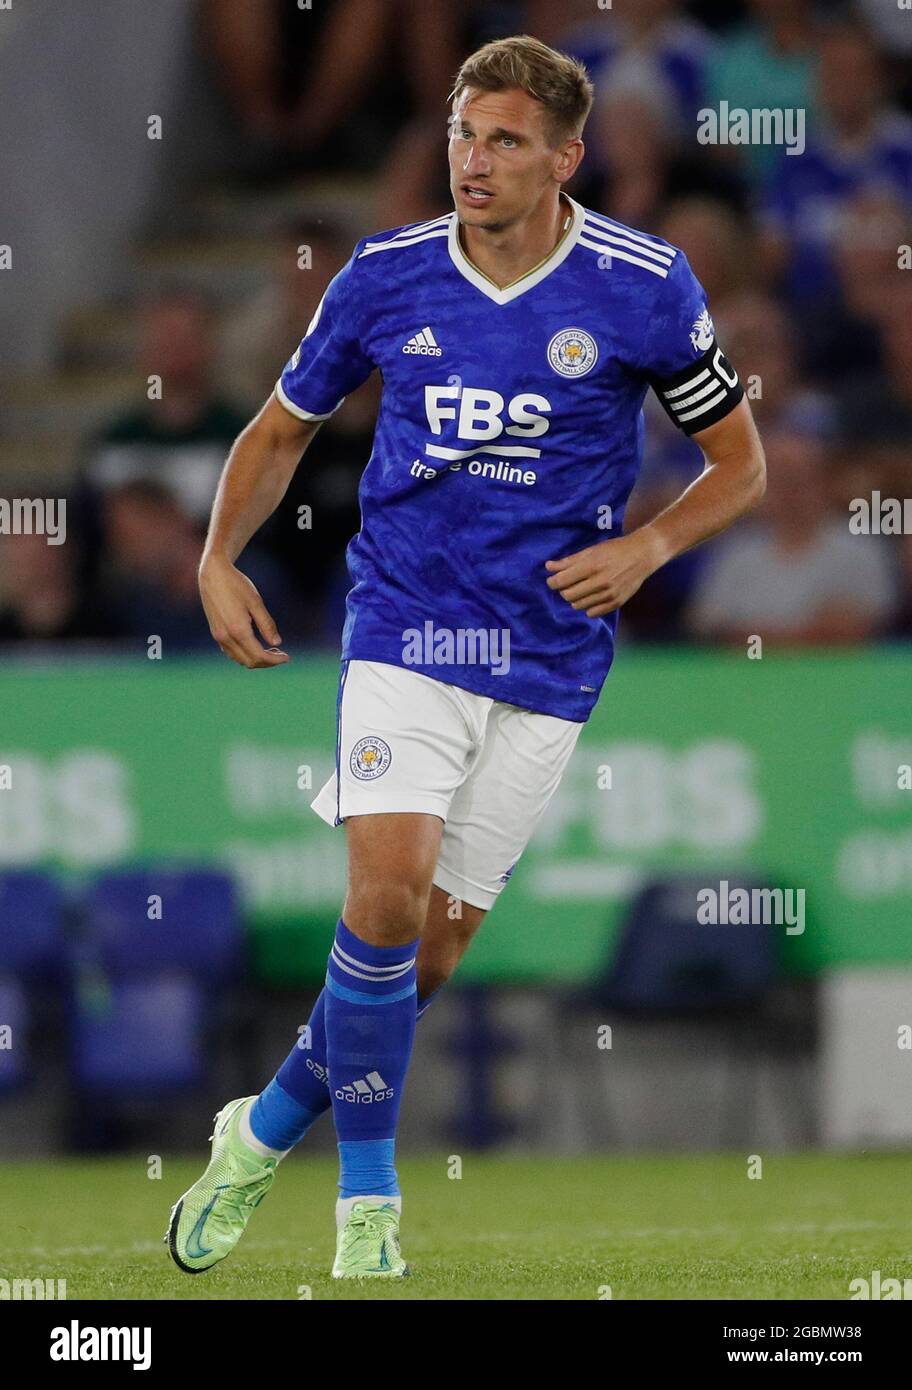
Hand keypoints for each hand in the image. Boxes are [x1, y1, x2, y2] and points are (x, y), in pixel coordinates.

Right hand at [199, 553, 288, 668]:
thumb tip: (277, 643)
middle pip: (249, 661)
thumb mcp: (256, 602)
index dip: (275, 660)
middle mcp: (226, 637)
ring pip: (239, 659)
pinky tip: (254, 645)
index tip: (287, 657)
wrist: (213, 574)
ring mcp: (218, 636)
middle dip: (267, 662)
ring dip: (255, 659)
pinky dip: (244, 654)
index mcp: (238, 630)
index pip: (259, 655)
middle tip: (280, 654)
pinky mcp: (215, 632)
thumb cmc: (236, 584)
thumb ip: (266, 624)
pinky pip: (231, 652)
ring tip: (270, 649)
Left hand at [545, 530, 663, 617]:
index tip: (554, 580)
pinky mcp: (616, 603)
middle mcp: (600, 582)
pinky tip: (591, 596)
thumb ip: (569, 561)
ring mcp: (609, 594)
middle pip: (568, 595)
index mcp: (591, 566)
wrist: (642, 555)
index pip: (561, 581)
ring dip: (576, 598)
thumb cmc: (614, 550)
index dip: (553, 582)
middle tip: (569, 584)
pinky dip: (588, 607)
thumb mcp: (591, 551)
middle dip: (564, 590)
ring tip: (582, 588)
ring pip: (578, 605)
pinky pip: (592, 613)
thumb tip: (548, 567)